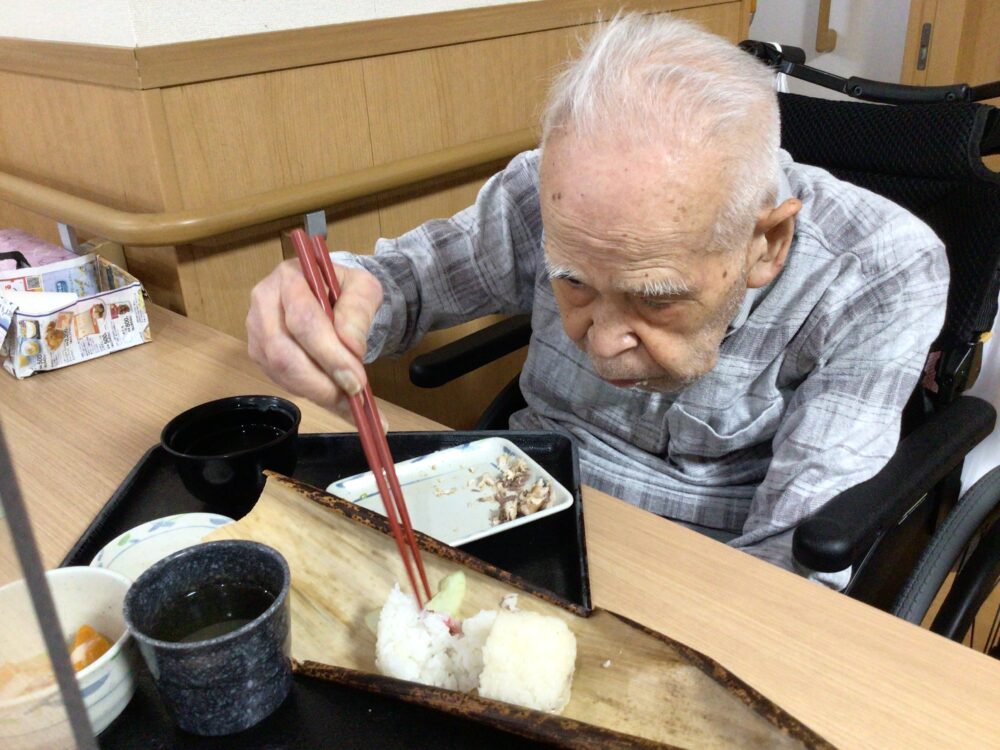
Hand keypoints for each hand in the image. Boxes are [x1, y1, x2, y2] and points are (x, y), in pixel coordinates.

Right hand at [246, 258, 383, 418]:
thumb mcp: (363, 289)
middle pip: (283, 351)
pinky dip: (307, 392)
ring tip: (345, 397)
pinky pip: (279, 379)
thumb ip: (359, 311)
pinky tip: (330, 393)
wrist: (329, 294)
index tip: (356, 379)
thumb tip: (351, 346)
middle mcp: (264, 302)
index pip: (303, 320)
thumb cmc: (345, 290)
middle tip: (351, 395)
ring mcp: (256, 329)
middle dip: (320, 381)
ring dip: (314, 391)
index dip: (329, 354)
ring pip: (279, 370)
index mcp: (289, 278)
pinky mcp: (258, 352)